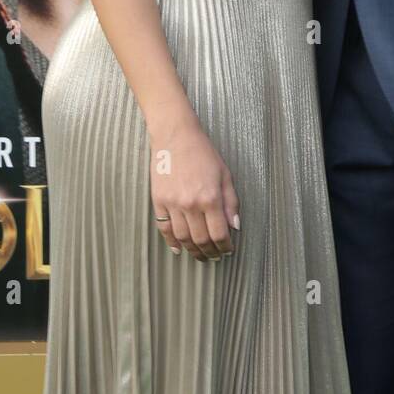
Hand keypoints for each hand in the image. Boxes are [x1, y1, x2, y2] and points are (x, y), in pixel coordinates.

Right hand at [147, 109, 239, 262]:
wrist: (175, 136)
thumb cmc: (203, 152)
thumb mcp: (225, 174)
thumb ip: (231, 202)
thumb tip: (234, 226)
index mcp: (210, 198)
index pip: (219, 234)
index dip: (225, 247)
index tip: (228, 251)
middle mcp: (191, 204)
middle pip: (201, 240)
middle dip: (210, 252)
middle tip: (215, 257)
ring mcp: (173, 204)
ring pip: (183, 238)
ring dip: (193, 251)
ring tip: (200, 255)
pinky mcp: (158, 201)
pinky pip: (164, 228)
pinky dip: (171, 242)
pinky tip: (178, 249)